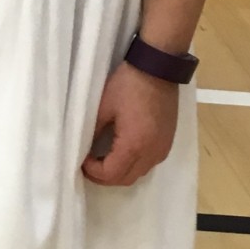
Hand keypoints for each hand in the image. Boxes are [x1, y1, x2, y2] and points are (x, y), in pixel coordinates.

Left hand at [81, 61, 179, 186]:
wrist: (158, 69)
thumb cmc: (128, 85)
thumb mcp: (103, 107)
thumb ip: (92, 132)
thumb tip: (84, 149)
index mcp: (134, 145)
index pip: (111, 174)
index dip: (93, 172)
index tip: (81, 160)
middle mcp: (152, 153)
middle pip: (126, 179)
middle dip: (105, 177)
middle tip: (88, 165)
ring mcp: (162, 148)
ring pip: (138, 174)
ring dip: (119, 172)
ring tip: (102, 160)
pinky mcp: (167, 142)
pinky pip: (149, 164)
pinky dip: (133, 164)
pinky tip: (120, 152)